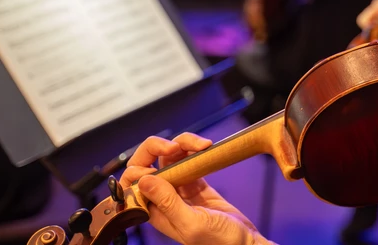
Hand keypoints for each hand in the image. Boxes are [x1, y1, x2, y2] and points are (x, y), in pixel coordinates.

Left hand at [121, 134, 272, 244]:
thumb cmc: (219, 241)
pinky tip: (206, 148)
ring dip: (182, 143)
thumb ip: (168, 203)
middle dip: (156, 147)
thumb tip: (144, 180)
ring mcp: (179, 186)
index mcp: (155, 210)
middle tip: (176, 146)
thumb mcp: (193, 224)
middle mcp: (163, 196)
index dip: (139, 168)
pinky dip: (194, 148)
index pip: (133, 183)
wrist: (244, 243)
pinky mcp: (196, 180)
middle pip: (146, 162)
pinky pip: (188, 157)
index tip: (158, 166)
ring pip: (168, 155)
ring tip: (202, 145)